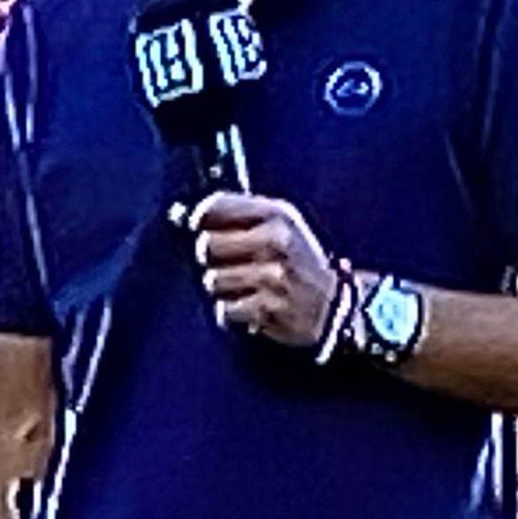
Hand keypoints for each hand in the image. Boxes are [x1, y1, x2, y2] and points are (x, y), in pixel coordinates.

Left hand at [188, 190, 340, 349]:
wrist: (331, 306)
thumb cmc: (294, 262)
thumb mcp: (281, 225)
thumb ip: (239, 215)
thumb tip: (186, 215)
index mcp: (276, 214)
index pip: (214, 207)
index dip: (200, 219)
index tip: (200, 227)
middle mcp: (275, 241)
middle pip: (206, 245)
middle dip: (211, 258)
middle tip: (231, 264)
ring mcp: (273, 276)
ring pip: (212, 280)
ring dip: (223, 288)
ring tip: (245, 287)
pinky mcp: (268, 307)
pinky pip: (224, 309)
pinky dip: (232, 311)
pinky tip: (251, 306)